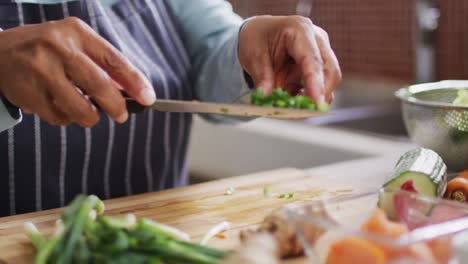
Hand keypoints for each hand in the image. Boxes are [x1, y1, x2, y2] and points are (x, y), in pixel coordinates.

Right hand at [0, 17, 155, 126]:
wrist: (0, 53)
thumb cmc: (48, 49)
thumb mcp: (75, 43)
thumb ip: (102, 63)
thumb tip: (131, 90)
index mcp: (76, 33)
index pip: (114, 60)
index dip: (134, 82)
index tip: (148, 98)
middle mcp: (58, 48)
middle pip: (99, 85)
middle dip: (116, 106)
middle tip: (121, 115)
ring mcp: (40, 70)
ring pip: (80, 108)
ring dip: (90, 117)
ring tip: (87, 112)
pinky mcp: (27, 92)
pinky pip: (59, 117)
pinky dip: (66, 118)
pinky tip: (59, 105)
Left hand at [239, 15, 340, 103]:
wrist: (259, 35)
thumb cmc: (257, 39)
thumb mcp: (254, 57)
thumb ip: (262, 78)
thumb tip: (265, 98)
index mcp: (299, 29)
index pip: (313, 59)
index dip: (315, 82)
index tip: (316, 102)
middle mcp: (316, 40)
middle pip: (330, 71)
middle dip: (319, 94)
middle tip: (302, 111)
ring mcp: (321, 53)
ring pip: (329, 82)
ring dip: (312, 98)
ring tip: (290, 107)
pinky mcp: (319, 67)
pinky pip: (320, 87)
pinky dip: (307, 98)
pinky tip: (292, 103)